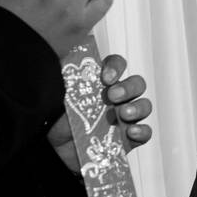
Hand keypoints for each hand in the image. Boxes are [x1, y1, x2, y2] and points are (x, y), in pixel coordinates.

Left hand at [47, 53, 152, 172]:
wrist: (51, 149)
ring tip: (123, 114)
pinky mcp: (125, 139)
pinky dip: (142, 131)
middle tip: (113, 96)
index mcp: (101, 81)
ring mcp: (123, 118)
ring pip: (144, 106)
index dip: (116, 67)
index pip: (117, 65)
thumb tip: (64, 47)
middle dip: (129, 87)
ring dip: (137, 107)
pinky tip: (131, 131)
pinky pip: (144, 133)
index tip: (106, 77)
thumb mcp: (56, 89)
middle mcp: (116, 97)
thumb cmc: (55, 115)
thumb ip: (64, 70)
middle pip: (136, 84)